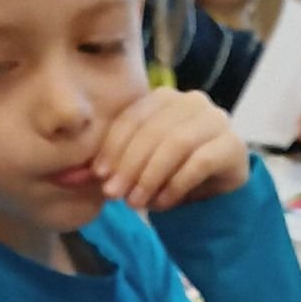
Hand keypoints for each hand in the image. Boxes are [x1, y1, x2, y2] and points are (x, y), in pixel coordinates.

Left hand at [97, 88, 249, 215]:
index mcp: (165, 98)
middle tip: (114, 195)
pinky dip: (176, 184)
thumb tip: (68, 178)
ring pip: (175, 143)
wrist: (218, 195)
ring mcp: (216, 120)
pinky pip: (200, 162)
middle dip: (129, 164)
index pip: (133, 117)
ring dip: (150, 176)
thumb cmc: (172, 178)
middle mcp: (192, 101)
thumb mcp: (137, 170)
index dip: (113, 146)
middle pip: (152, 130)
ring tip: (136, 203)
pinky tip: (162, 203)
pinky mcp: (232, 145)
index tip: (98, 176)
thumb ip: (110, 168)